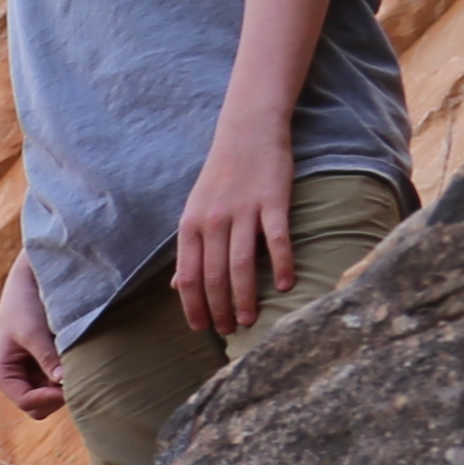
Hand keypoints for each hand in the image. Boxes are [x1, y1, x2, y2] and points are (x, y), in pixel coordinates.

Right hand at [0, 256, 67, 416]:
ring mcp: (30, 376)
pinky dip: (69, 377)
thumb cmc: (24, 305)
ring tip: (75, 362)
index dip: (50, 397)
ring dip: (65, 386)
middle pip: (39, 407)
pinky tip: (75, 358)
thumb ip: (47, 358)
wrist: (30, 283)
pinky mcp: (45, 368)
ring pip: (51, 398)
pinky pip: (59, 384)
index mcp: (2, 375)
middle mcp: (14, 380)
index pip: (27, 402)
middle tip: (75, 375)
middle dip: (57, 396)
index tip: (72, 383)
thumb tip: (63, 382)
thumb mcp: (33, 332)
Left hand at [172, 127, 296, 336]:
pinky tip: (284, 287)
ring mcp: (243, 211)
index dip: (194, 306)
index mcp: (190, 226)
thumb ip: (190, 249)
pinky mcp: (273, 201)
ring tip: (250, 320)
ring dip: (245, 298)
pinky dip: (281, 265)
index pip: (188, 277)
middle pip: (214, 277)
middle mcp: (213, 221)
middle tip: (230, 331)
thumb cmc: (220, 178)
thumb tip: (179, 286)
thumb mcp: (195, 212)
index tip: (202, 328)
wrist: (247, 133)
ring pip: (241, 265)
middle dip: (219, 310)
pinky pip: (276, 240)